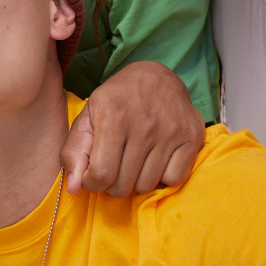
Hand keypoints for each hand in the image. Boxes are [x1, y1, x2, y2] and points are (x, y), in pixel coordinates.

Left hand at [61, 60, 205, 196]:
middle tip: (115, 165)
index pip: (101, 174)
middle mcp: (145, 124)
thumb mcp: (87, 118)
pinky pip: (173, 179)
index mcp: (114, 116)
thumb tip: (73, 188)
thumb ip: (74, 153)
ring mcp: (171, 131)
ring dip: (136, 180)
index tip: (93, 175)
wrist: (155, 77)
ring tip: (134, 160)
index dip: (92, 182)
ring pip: (147, 186)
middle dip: (113, 183)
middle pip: (124, 185)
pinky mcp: (192, 136)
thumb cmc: (116, 101)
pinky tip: (155, 158)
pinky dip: (162, 175)